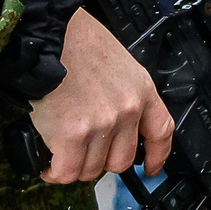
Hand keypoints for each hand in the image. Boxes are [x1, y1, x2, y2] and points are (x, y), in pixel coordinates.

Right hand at [28, 7, 172, 182]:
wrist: (50, 37)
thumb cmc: (77, 43)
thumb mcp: (118, 65)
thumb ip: (122, 96)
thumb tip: (114, 127)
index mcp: (141, 90)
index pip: (161, 132)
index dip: (157, 155)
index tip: (151, 166)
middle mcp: (127, 109)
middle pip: (121, 160)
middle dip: (100, 162)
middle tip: (83, 153)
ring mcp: (102, 124)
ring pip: (91, 169)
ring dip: (74, 166)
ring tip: (62, 153)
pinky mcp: (72, 135)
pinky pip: (67, 171)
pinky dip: (55, 172)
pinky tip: (49, 163)